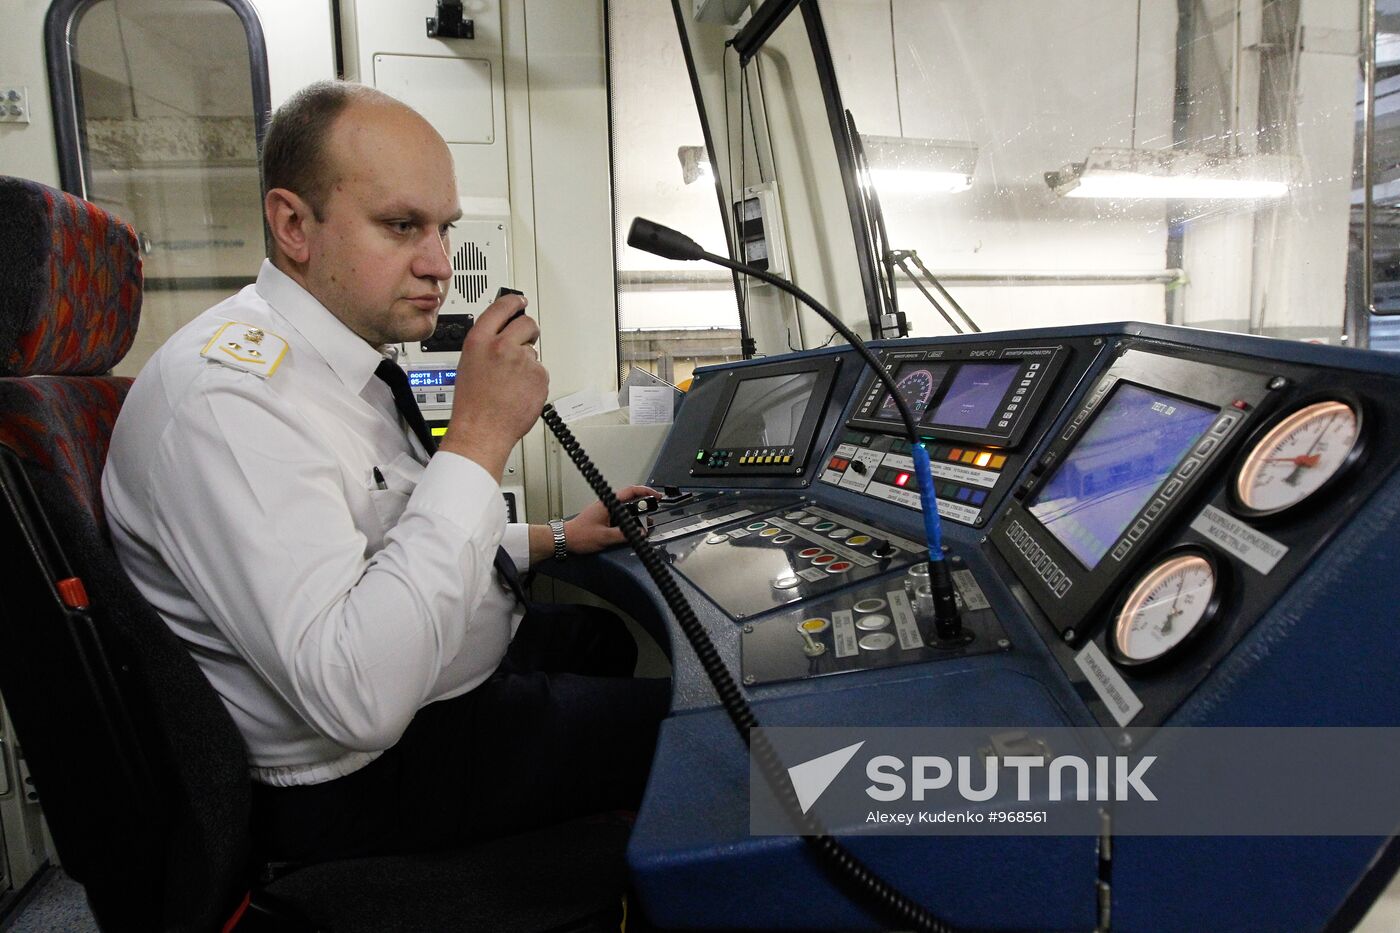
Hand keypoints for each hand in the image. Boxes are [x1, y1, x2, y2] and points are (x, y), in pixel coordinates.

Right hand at [440, 294, 547, 478]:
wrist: (482, 430)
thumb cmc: (472, 404)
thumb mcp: (468, 363)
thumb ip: (486, 344)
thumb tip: (502, 334)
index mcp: (480, 340)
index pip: (502, 308)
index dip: (514, 302)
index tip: (520, 300)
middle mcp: (502, 346)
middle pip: (527, 323)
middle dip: (529, 331)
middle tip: (525, 341)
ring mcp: (523, 360)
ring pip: (534, 352)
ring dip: (527, 363)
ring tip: (511, 383)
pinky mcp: (539, 376)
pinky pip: (541, 372)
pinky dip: (534, 381)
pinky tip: (520, 392)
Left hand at [564, 486, 659, 554]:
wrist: (565, 539)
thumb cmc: (579, 535)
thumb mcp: (604, 537)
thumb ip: (624, 534)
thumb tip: (640, 533)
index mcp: (608, 503)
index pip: (631, 491)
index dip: (646, 492)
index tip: (657, 496)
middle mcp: (607, 505)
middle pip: (631, 500)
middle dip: (644, 506)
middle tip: (653, 514)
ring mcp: (605, 511)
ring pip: (626, 510)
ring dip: (636, 516)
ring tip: (645, 525)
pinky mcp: (604, 518)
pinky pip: (620, 517)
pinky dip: (629, 521)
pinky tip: (632, 530)